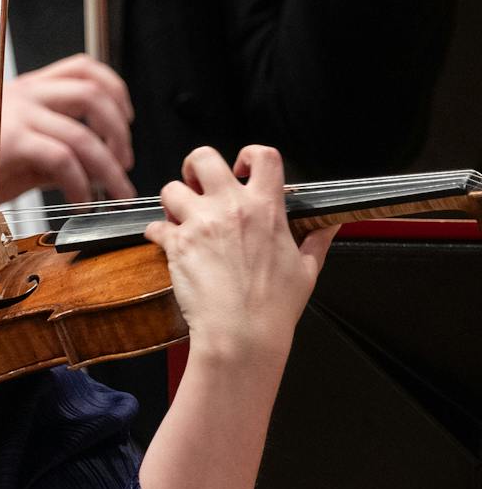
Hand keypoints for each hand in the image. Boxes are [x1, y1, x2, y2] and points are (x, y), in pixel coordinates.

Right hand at [0, 54, 135, 221]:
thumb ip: (55, 151)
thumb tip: (94, 168)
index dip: (115, 90)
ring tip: (114, 192)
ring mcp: (18, 114)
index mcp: (27, 88)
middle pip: (93, 94)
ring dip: (109, 168)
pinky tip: (80, 201)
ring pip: (83, 134)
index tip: (126, 120)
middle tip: (124, 162)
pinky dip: (80, 183)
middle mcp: (25, 93)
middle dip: (120, 131)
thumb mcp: (18, 150)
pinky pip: (62, 159)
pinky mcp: (11, 141)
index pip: (83, 68)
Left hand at [144, 145, 337, 365]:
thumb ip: (317, 239)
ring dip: (173, 201)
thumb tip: (333, 224)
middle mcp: (231, 208)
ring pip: (171, 189)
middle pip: (203, 158)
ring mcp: (200, 224)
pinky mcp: (176, 244)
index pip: (262, 156)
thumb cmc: (274, 307)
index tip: (241, 169)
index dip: (248, 155)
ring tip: (181, 218)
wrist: (241, 333)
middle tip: (196, 184)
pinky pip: (155, 226)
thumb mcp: (307, 269)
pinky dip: (157, 233)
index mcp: (266, 208)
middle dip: (194, 167)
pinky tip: (166, 243)